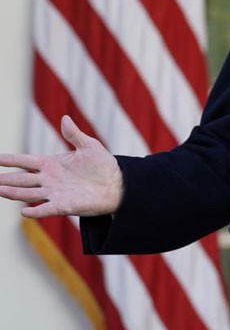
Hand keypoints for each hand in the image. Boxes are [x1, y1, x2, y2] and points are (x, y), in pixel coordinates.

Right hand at [0, 116, 122, 217]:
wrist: (117, 184)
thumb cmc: (103, 165)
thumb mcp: (89, 146)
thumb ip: (74, 135)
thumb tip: (65, 118)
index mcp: (51, 163)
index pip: (25, 161)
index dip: (10, 160)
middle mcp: (48, 179)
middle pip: (21, 179)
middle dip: (5, 179)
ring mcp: (54, 193)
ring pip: (28, 193)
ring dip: (13, 193)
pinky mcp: (64, 206)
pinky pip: (46, 209)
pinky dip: (35, 211)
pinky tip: (24, 211)